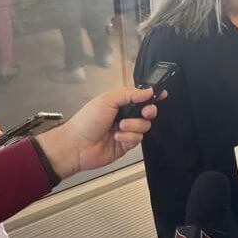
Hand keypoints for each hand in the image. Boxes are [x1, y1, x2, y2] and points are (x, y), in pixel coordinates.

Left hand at [36, 87, 160, 179]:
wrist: (76, 146)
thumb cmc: (87, 121)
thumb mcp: (107, 100)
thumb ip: (130, 94)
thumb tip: (148, 91)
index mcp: (120, 101)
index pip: (140, 96)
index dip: (152, 95)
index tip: (162, 94)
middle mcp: (125, 115)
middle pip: (148, 111)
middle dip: (148, 111)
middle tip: (145, 112)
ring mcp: (126, 130)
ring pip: (145, 126)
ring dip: (134, 126)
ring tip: (120, 127)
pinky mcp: (127, 144)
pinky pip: (138, 139)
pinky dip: (128, 138)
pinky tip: (116, 137)